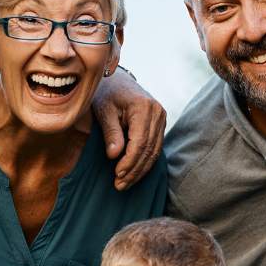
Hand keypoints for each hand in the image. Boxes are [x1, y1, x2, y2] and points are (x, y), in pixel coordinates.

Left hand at [91, 68, 165, 190]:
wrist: (116, 80)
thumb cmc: (106, 93)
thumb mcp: (103, 110)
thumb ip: (110, 132)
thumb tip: (114, 155)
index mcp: (143, 106)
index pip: (140, 142)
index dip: (129, 161)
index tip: (117, 175)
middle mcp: (157, 112)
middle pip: (149, 149)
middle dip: (135, 170)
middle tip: (119, 185)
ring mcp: (162, 117)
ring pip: (155, 151)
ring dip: (140, 170)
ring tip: (125, 183)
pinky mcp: (160, 123)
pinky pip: (155, 147)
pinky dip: (145, 162)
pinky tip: (133, 173)